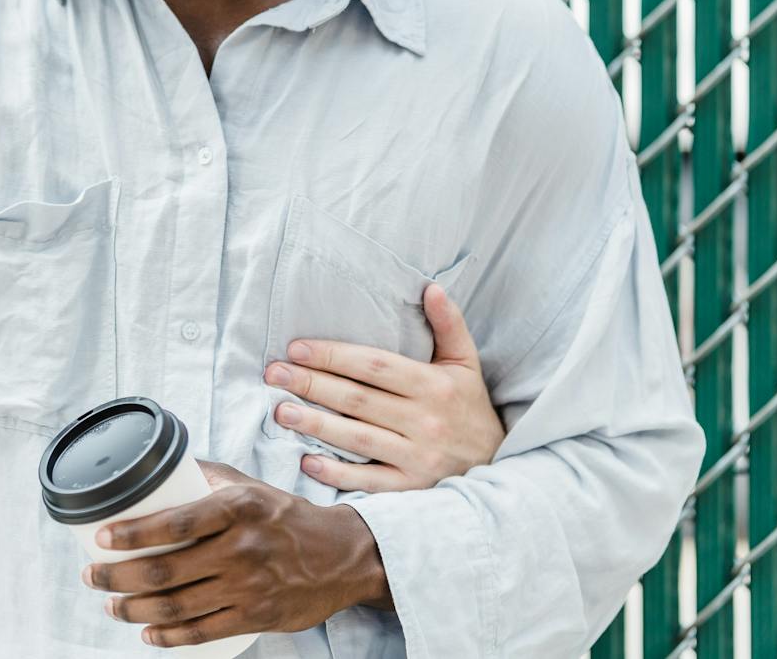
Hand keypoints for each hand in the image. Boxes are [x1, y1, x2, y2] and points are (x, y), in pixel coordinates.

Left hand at [84, 462, 387, 647]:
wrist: (343, 556)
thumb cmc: (286, 517)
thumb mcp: (251, 488)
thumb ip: (207, 478)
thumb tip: (160, 468)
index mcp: (237, 508)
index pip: (174, 522)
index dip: (132, 533)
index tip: (101, 537)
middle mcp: (242, 547)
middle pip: (166, 569)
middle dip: (119, 577)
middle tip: (93, 577)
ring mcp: (250, 586)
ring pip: (179, 604)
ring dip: (135, 609)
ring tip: (112, 605)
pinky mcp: (258, 617)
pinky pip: (204, 631)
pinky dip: (170, 636)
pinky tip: (148, 633)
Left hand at [265, 282, 502, 492]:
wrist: (502, 466)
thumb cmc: (472, 408)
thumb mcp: (467, 363)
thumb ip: (449, 325)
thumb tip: (430, 287)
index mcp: (434, 385)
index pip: (374, 365)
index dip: (333, 355)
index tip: (296, 347)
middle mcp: (425, 420)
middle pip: (357, 399)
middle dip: (312, 384)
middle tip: (275, 374)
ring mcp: (418, 457)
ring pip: (357, 437)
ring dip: (315, 424)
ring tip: (281, 411)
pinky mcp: (413, 489)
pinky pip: (370, 481)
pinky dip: (338, 472)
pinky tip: (307, 461)